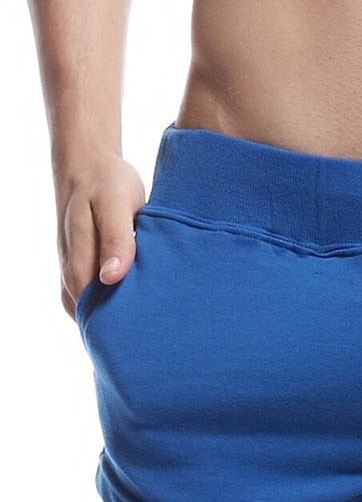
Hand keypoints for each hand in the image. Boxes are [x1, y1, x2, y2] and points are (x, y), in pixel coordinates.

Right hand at [55, 149, 145, 321]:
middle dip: (114, 326)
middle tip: (148, 340)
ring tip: (142, 330)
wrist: (89, 161)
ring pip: (88, 302)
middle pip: (89, 310)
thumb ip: (116, 240)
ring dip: (111, 315)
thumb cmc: (107, 181)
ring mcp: (76, 264)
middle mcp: (73, 266)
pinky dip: (109, 301)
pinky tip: (133, 306)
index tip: (140, 338)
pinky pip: (92, 290)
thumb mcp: (115, 205)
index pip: (91, 305)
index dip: (113, 324)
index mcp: (80, 257)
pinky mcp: (84, 260)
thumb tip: (111, 278)